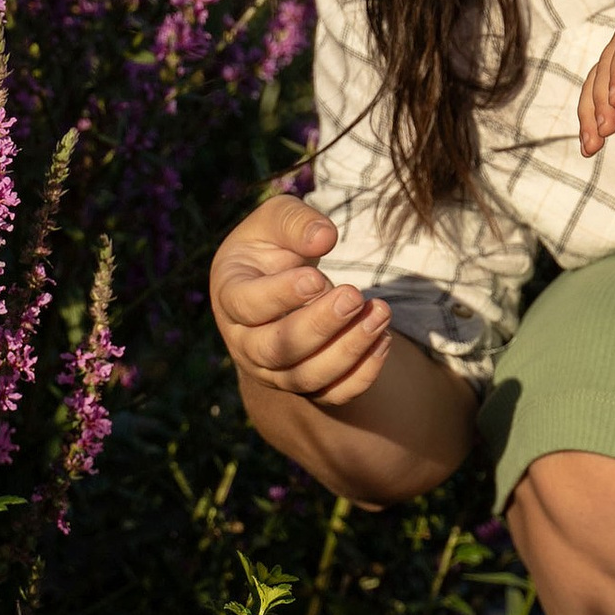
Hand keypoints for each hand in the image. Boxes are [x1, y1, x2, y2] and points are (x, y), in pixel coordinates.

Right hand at [207, 196, 390, 408]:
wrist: (277, 284)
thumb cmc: (273, 245)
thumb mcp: (276, 220)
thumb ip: (296, 221)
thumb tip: (325, 237)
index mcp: (230, 295)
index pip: (247, 306)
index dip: (280, 296)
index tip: (317, 279)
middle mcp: (244, 342)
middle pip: (276, 350)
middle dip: (318, 326)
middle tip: (353, 296)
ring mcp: (273, 370)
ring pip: (307, 376)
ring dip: (348, 349)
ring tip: (380, 314)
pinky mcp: (305, 383)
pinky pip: (333, 394)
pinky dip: (362, 374)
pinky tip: (384, 339)